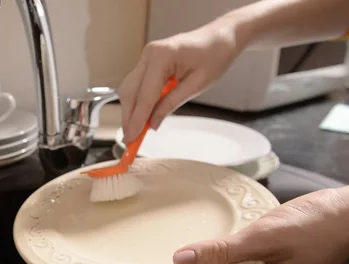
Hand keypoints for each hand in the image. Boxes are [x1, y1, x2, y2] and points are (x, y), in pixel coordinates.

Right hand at [118, 22, 244, 143]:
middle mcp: (149, 54)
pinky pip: (137, 85)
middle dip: (128, 117)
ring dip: (131, 111)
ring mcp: (146, 56)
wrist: (220, 37)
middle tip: (130, 140)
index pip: (144, 95)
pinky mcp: (148, 62)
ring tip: (136, 131)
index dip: (136, 120)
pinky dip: (137, 102)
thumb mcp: (197, 85)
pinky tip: (143, 116)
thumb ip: (171, 104)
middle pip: (130, 92)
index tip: (131, 139)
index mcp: (162, 56)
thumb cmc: (214, 56)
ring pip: (129, 89)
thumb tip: (152, 124)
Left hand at [172, 186, 348, 263]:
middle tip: (202, 233)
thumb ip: (222, 251)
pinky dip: (242, 244)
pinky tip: (243, 229)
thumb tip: (182, 262)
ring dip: (231, 248)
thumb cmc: (317, 225)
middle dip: (220, 256)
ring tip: (233, 228)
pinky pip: (249, 257)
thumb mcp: (263, 238)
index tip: (178, 254)